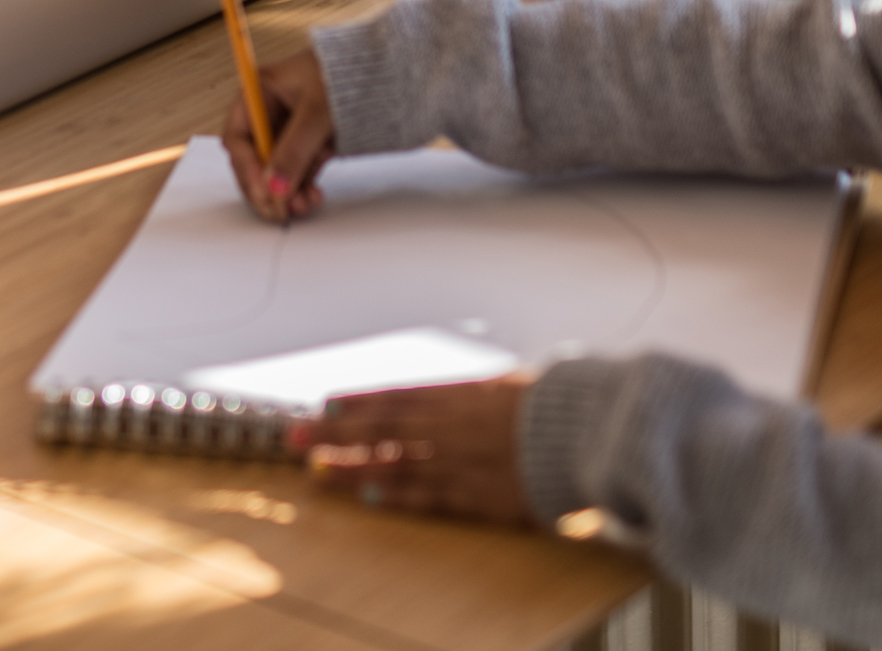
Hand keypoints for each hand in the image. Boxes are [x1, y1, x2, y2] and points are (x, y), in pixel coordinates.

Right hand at [223, 47, 338, 223]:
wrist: (390, 72)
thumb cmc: (349, 74)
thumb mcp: (317, 112)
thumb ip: (294, 151)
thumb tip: (275, 188)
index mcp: (261, 91)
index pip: (239, 137)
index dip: (246, 166)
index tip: (263, 190)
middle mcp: (271, 112)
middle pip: (253, 159)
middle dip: (265, 186)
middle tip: (277, 210)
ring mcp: (291, 130)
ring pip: (276, 171)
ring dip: (285, 193)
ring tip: (302, 206)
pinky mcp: (310, 144)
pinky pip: (298, 173)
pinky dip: (302, 189)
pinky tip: (312, 198)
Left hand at [296, 375, 536, 525]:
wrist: (586, 433)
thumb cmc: (556, 406)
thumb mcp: (511, 386)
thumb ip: (476, 394)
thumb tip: (459, 395)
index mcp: (458, 393)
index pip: (394, 397)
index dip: (357, 403)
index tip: (326, 404)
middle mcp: (448, 425)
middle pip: (379, 428)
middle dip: (334, 433)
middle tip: (295, 436)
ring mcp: (457, 461)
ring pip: (392, 464)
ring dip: (352, 468)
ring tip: (319, 471)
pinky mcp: (474, 494)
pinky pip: (426, 496)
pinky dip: (396, 496)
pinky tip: (369, 496)